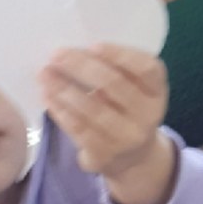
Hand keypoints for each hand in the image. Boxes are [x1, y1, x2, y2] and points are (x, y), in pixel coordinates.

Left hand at [40, 45, 176, 203]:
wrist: (134, 158)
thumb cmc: (127, 110)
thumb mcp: (135, 91)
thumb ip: (117, 71)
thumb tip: (74, 52)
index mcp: (157, 91)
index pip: (147, 69)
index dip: (121, 55)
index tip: (93, 45)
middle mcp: (148, 115)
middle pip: (114, 84)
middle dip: (81, 66)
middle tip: (56, 55)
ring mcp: (128, 137)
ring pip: (92, 108)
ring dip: (64, 88)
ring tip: (45, 74)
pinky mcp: (106, 154)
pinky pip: (78, 128)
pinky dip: (60, 110)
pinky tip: (47, 96)